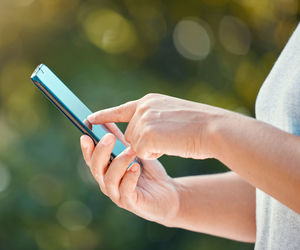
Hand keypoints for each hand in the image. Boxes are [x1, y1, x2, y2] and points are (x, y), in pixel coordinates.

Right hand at [80, 125, 179, 224]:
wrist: (168, 192)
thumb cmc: (148, 171)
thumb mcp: (134, 152)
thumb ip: (120, 139)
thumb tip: (106, 120)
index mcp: (106, 170)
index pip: (91, 158)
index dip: (87, 147)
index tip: (86, 134)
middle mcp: (108, 183)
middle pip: (96, 168)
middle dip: (101, 152)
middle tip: (109, 137)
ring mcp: (118, 194)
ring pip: (109, 179)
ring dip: (118, 163)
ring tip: (130, 151)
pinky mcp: (131, 203)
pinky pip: (126, 191)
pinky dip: (129, 178)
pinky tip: (136, 167)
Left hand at [88, 93, 221, 159]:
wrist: (215, 129)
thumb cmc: (200, 125)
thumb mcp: (172, 115)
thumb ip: (153, 120)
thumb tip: (140, 135)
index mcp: (150, 101)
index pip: (122, 109)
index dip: (105, 115)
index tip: (88, 119)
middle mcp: (143, 108)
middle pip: (131, 134)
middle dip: (144, 142)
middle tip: (168, 138)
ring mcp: (143, 121)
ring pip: (135, 145)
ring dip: (152, 149)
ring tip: (172, 140)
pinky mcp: (145, 136)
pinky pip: (142, 153)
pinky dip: (155, 154)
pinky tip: (170, 146)